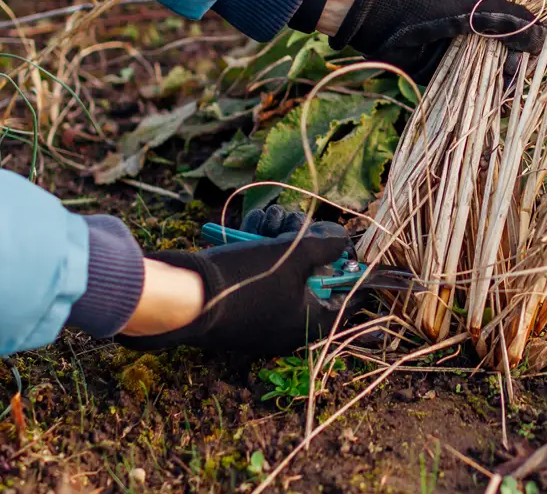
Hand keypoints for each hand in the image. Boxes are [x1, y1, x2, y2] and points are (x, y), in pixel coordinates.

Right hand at [117, 206, 351, 353]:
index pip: (345, 302)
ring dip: (279, 238)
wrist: (185, 294)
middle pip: (312, 277)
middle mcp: (287, 324)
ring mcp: (261, 314)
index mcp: (308, 324)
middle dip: (305, 242)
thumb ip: (326, 245)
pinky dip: (259, 249)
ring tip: (268, 221)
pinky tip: (251, 228)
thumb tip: (342, 240)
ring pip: (284, 268)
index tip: (361, 258)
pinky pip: (261, 273)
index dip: (353, 276)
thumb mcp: (295, 254)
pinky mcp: (239, 302)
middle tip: (295, 223)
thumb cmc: (247, 279)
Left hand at [328, 0, 545, 83]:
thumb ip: (510, 21)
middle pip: (504, 48)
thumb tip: (544, 38)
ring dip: (501, 83)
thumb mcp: (475, 3)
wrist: (375, 12)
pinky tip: (497, 103)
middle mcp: (470, 22)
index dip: (527, 38)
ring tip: (510, 95)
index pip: (514, 19)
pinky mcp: (440, 68)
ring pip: (488, 69)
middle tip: (518, 75)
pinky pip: (466, 83)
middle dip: (515, 65)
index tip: (539, 54)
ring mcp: (455, 45)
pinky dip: (482, 94)